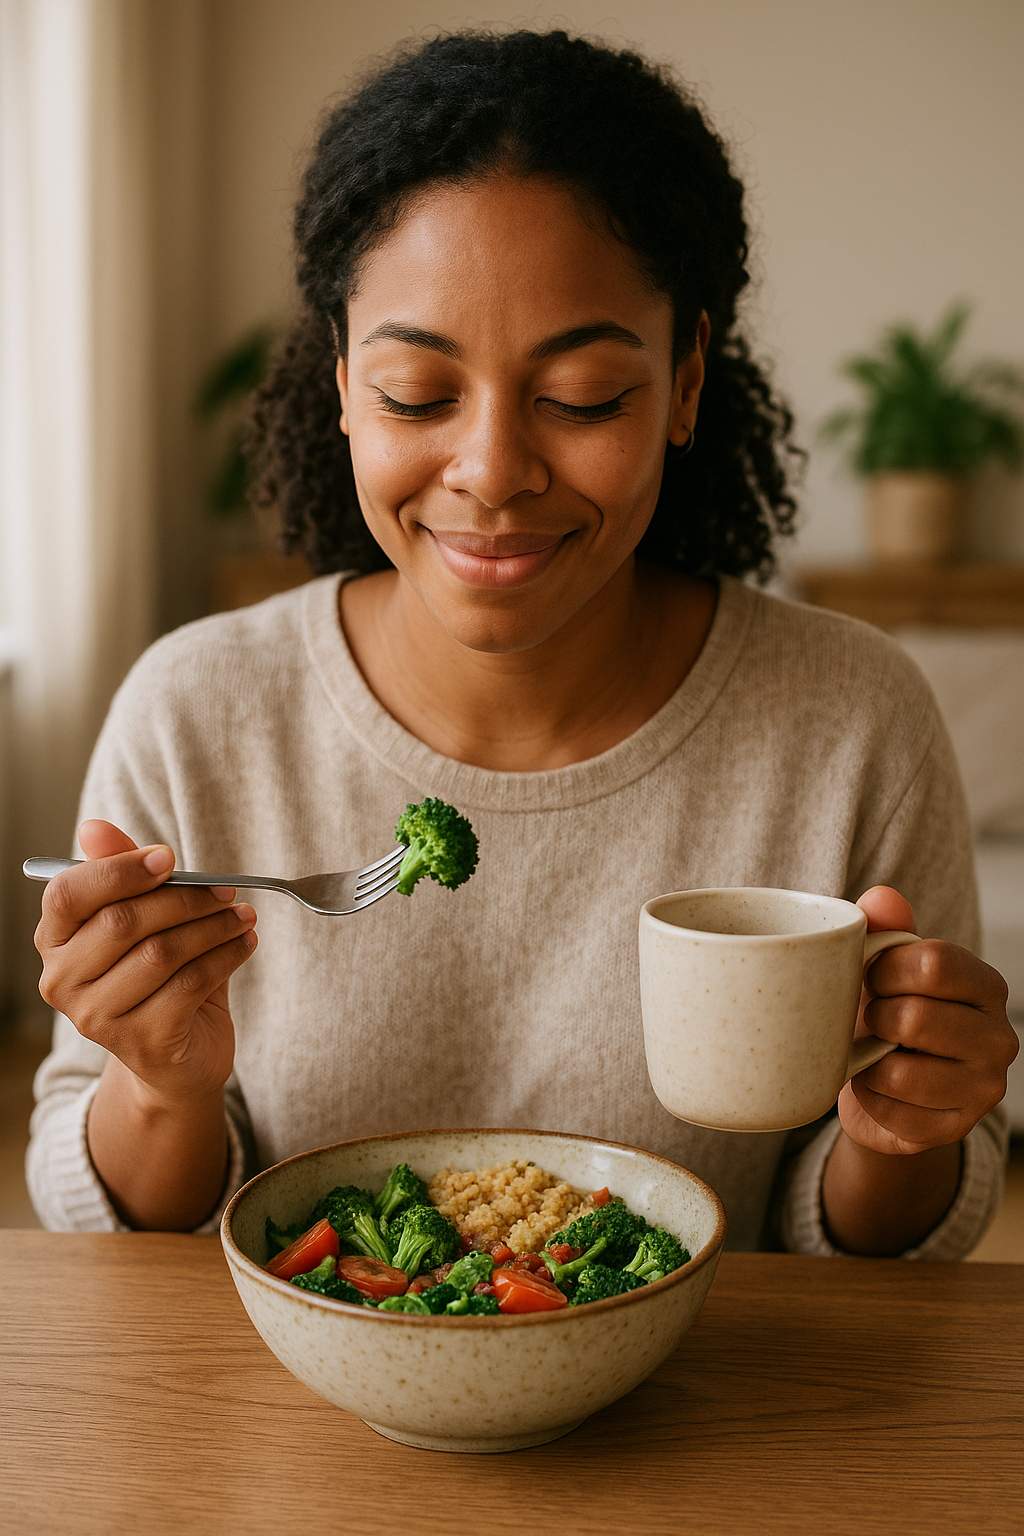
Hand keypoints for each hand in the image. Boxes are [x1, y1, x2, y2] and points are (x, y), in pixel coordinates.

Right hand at [35, 819, 257, 1106]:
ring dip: (212, 926)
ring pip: (161, 952)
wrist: (176, 1059)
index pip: (68, 894)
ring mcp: (97, 1018)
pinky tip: (245, 943)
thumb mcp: (141, 920)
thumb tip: (94, 828)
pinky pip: (190, 984)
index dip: (119, 870)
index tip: (169, 858)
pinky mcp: (142, 1042)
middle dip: (183, 898)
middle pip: (122, 921)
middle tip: (225, 888)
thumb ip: (121, 873)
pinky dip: (226, 956)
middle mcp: (63, 982)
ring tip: (243, 915)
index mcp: (54, 942)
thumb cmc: (158, 977)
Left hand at [838, 886, 1017, 1156]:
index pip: (934, 963)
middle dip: (873, 1017)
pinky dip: (867, 1098)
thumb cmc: (886, 1010)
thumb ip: (885, 927)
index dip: (884, 968)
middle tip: (870, 1019)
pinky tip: (874, 1087)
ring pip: (901, 1073)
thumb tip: (882, 898)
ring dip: (866, 1062)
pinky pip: (891, 1113)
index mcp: (986, 985)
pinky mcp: (955, 1129)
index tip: (870, 975)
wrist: (882, 1083)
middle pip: (914, 1018)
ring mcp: (983, 1089)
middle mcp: (999, 1038)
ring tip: (869, 1053)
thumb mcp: (884, 966)